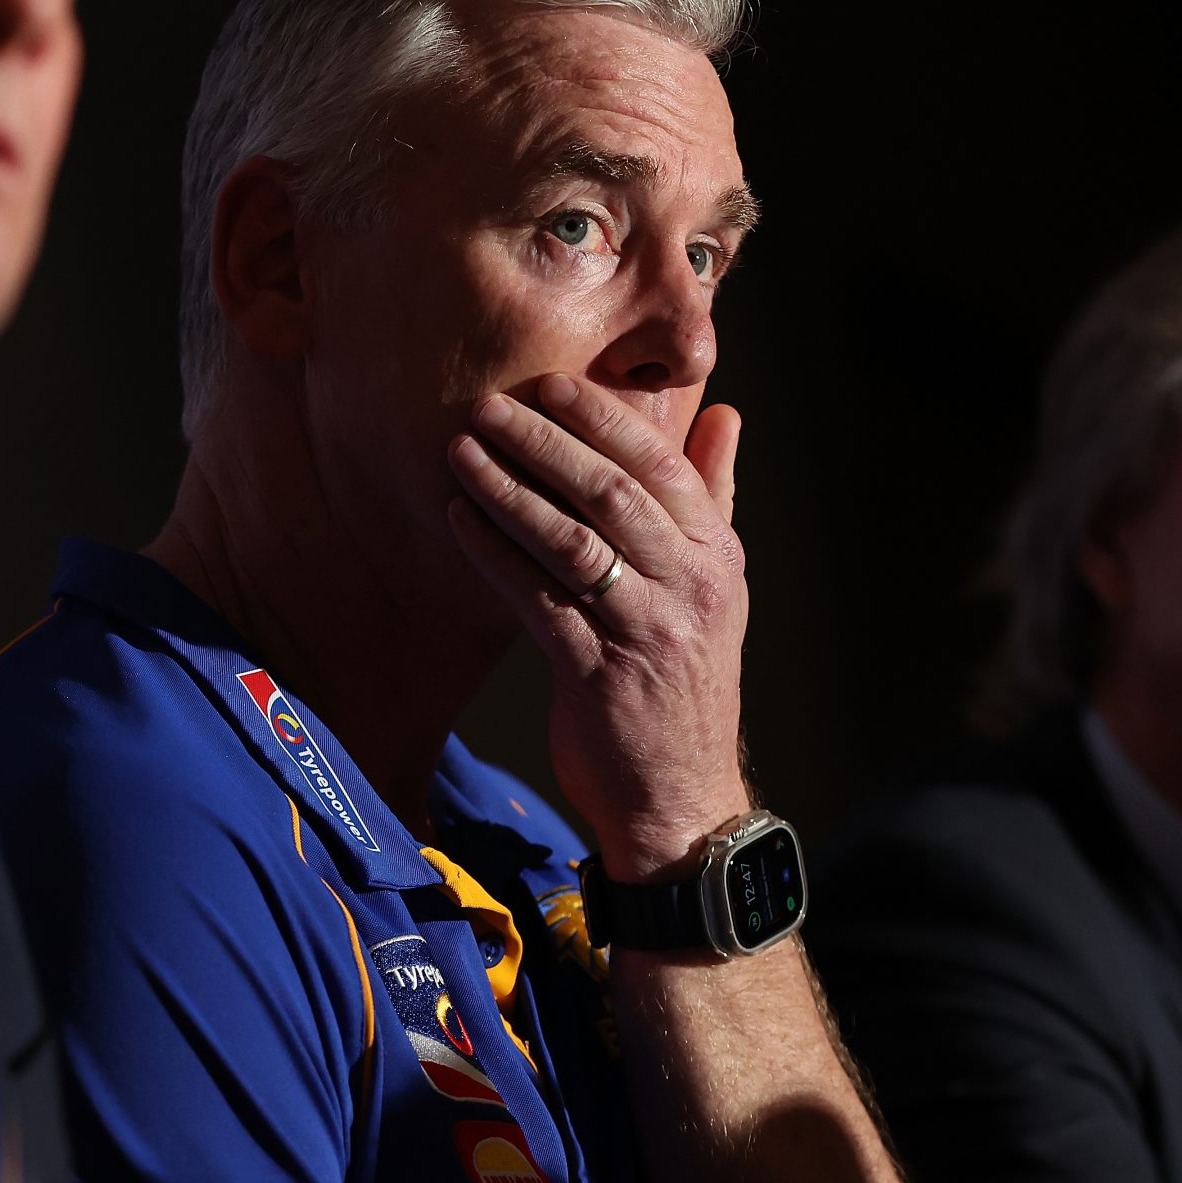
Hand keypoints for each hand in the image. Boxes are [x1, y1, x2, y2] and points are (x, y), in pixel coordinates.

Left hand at [445, 372, 751, 879]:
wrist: (680, 798)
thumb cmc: (683, 679)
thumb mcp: (714, 584)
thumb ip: (713, 495)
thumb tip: (725, 413)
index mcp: (715, 556)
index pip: (662, 465)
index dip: (602, 419)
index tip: (548, 384)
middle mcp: (689, 588)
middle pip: (612, 493)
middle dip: (544, 441)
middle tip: (488, 404)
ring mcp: (646, 633)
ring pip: (571, 542)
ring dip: (508, 490)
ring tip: (459, 450)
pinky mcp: (598, 678)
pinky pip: (537, 601)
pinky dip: (494, 555)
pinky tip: (457, 521)